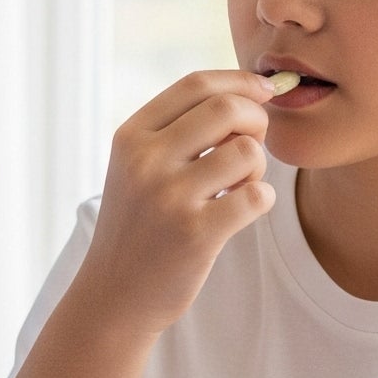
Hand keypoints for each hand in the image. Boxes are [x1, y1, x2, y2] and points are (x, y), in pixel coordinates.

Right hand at [73, 71, 278, 338]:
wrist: (114, 296)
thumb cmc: (138, 226)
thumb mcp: (135, 168)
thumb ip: (176, 130)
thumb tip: (247, 94)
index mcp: (131, 137)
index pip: (196, 83)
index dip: (240, 81)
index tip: (264, 91)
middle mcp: (146, 161)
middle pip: (227, 108)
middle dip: (256, 120)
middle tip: (252, 145)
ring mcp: (170, 198)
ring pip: (247, 151)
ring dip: (258, 166)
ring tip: (240, 185)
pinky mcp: (196, 234)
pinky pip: (257, 196)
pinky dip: (262, 199)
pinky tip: (242, 210)